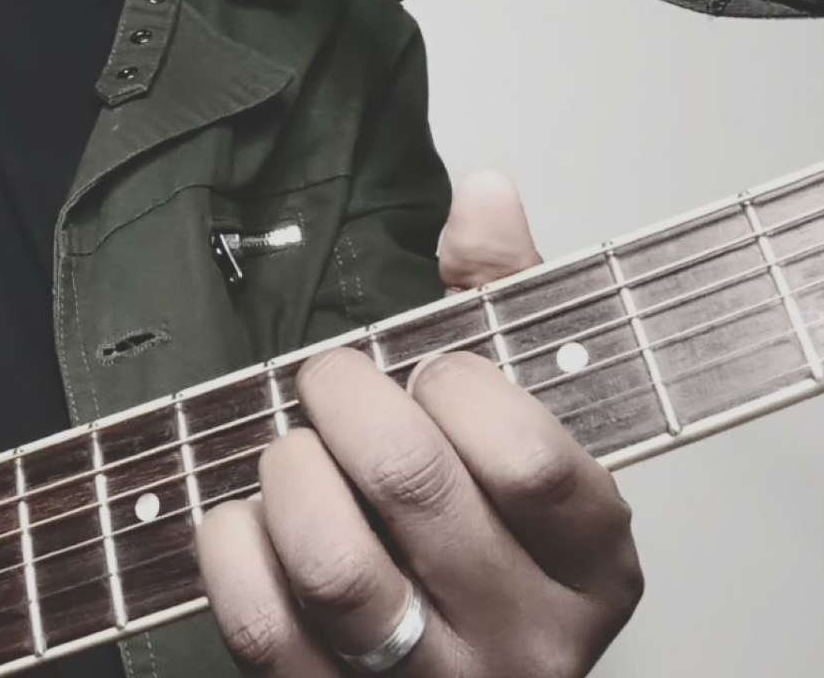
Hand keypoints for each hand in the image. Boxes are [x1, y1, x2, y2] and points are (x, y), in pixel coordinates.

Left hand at [197, 171, 642, 676]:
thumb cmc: (482, 538)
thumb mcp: (525, 422)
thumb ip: (506, 303)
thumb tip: (486, 192)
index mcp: (593, 562)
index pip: (527, 458)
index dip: (455, 387)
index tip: (430, 372)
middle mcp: (527, 638)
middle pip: (415, 487)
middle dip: (345, 400)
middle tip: (329, 381)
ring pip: (337, 566)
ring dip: (287, 474)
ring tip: (288, 450)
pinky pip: (262, 625)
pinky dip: (230, 550)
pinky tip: (241, 518)